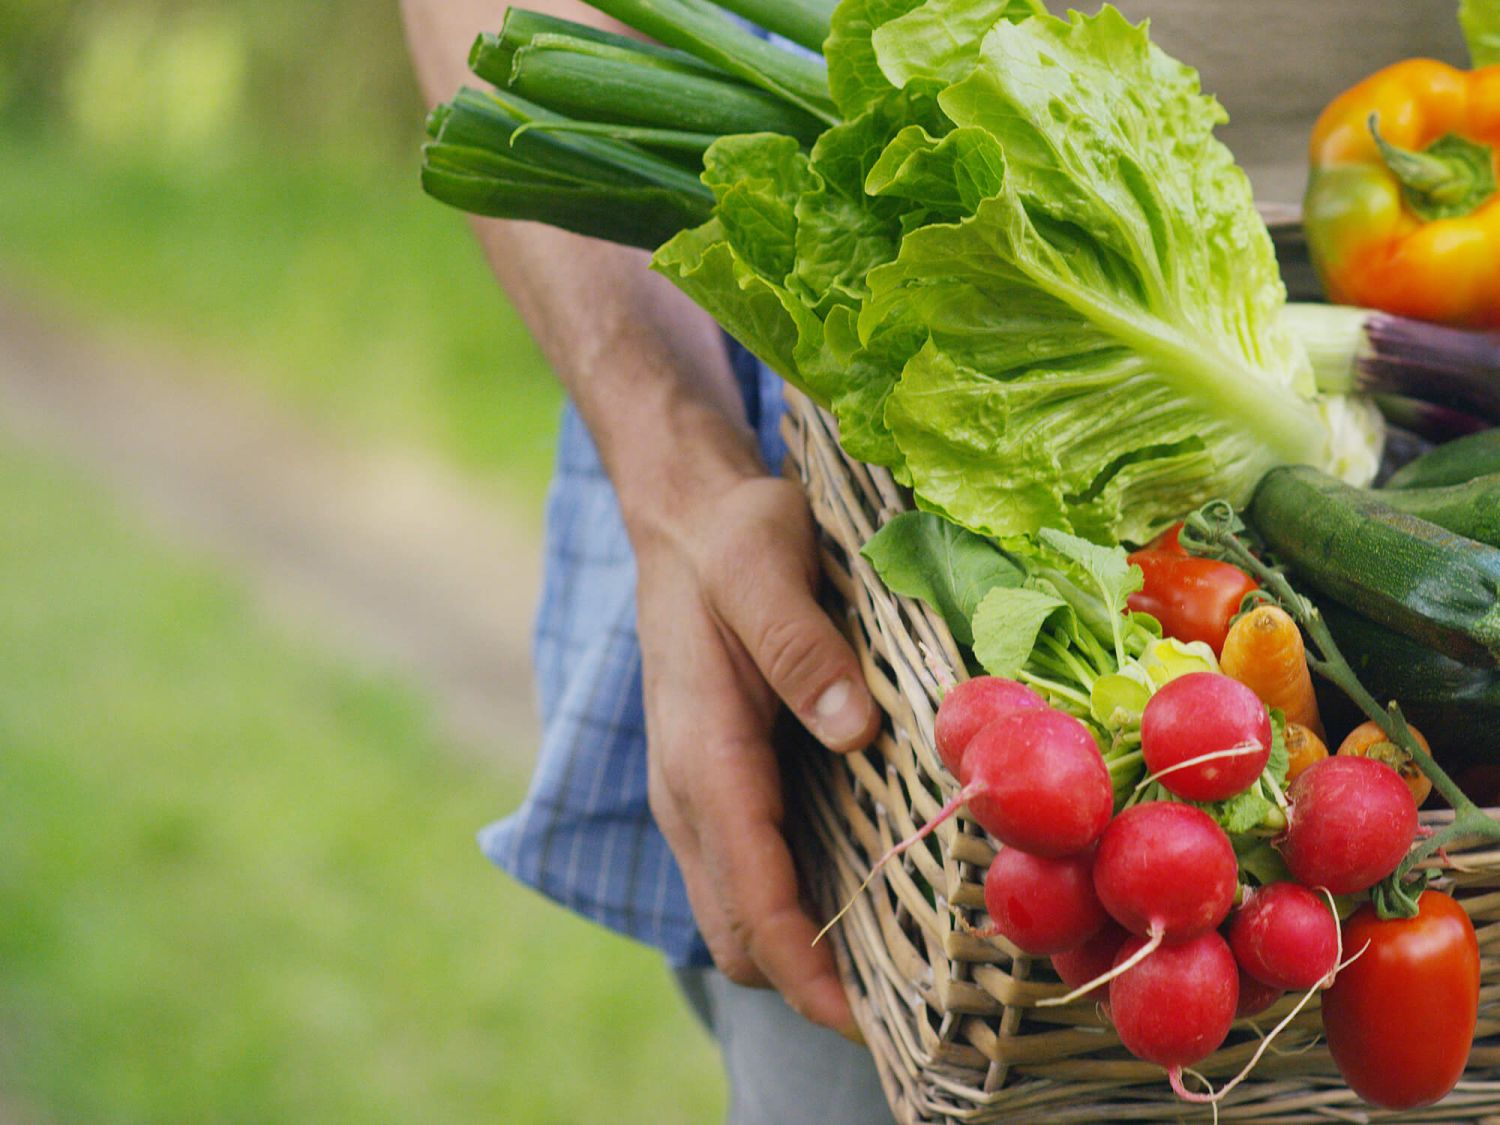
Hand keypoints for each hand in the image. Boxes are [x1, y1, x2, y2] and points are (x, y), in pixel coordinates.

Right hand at [633, 470, 879, 1033]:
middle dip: (808, 985)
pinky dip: (792, 910)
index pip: (749, 897)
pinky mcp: (716, 784)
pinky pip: (747, 874)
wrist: (685, 519)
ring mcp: (696, 794)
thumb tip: (853, 731)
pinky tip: (863, 898)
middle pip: (738, 933)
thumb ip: (799, 645)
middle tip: (909, 1005)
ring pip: (738, 913)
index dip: (805, 972)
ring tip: (897, 970)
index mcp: (702, 754)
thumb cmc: (731, 538)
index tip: (870, 1022)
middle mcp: (688, 792)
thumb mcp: (764, 564)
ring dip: (801, 955)